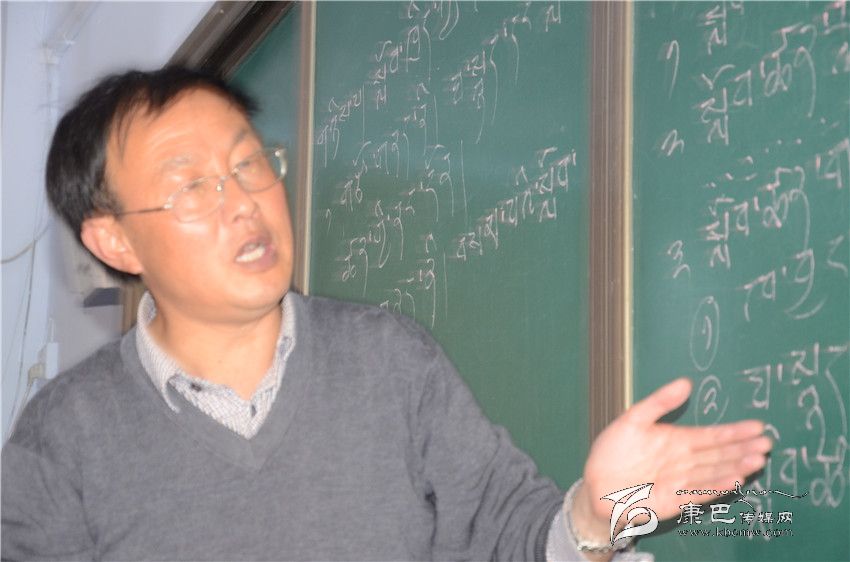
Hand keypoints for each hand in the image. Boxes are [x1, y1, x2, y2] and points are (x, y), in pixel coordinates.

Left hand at [571, 377, 771, 542]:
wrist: (595, 485)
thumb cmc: (613, 451)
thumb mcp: (633, 419)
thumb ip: (659, 403)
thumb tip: (686, 382)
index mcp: (677, 441)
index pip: (712, 435)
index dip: (734, 431)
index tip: (757, 425)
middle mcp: (685, 461)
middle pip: (720, 454)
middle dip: (743, 448)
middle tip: (767, 442)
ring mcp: (682, 481)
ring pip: (715, 472)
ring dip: (736, 466)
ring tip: (759, 459)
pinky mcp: (675, 500)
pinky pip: (701, 492)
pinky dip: (718, 486)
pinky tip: (735, 479)